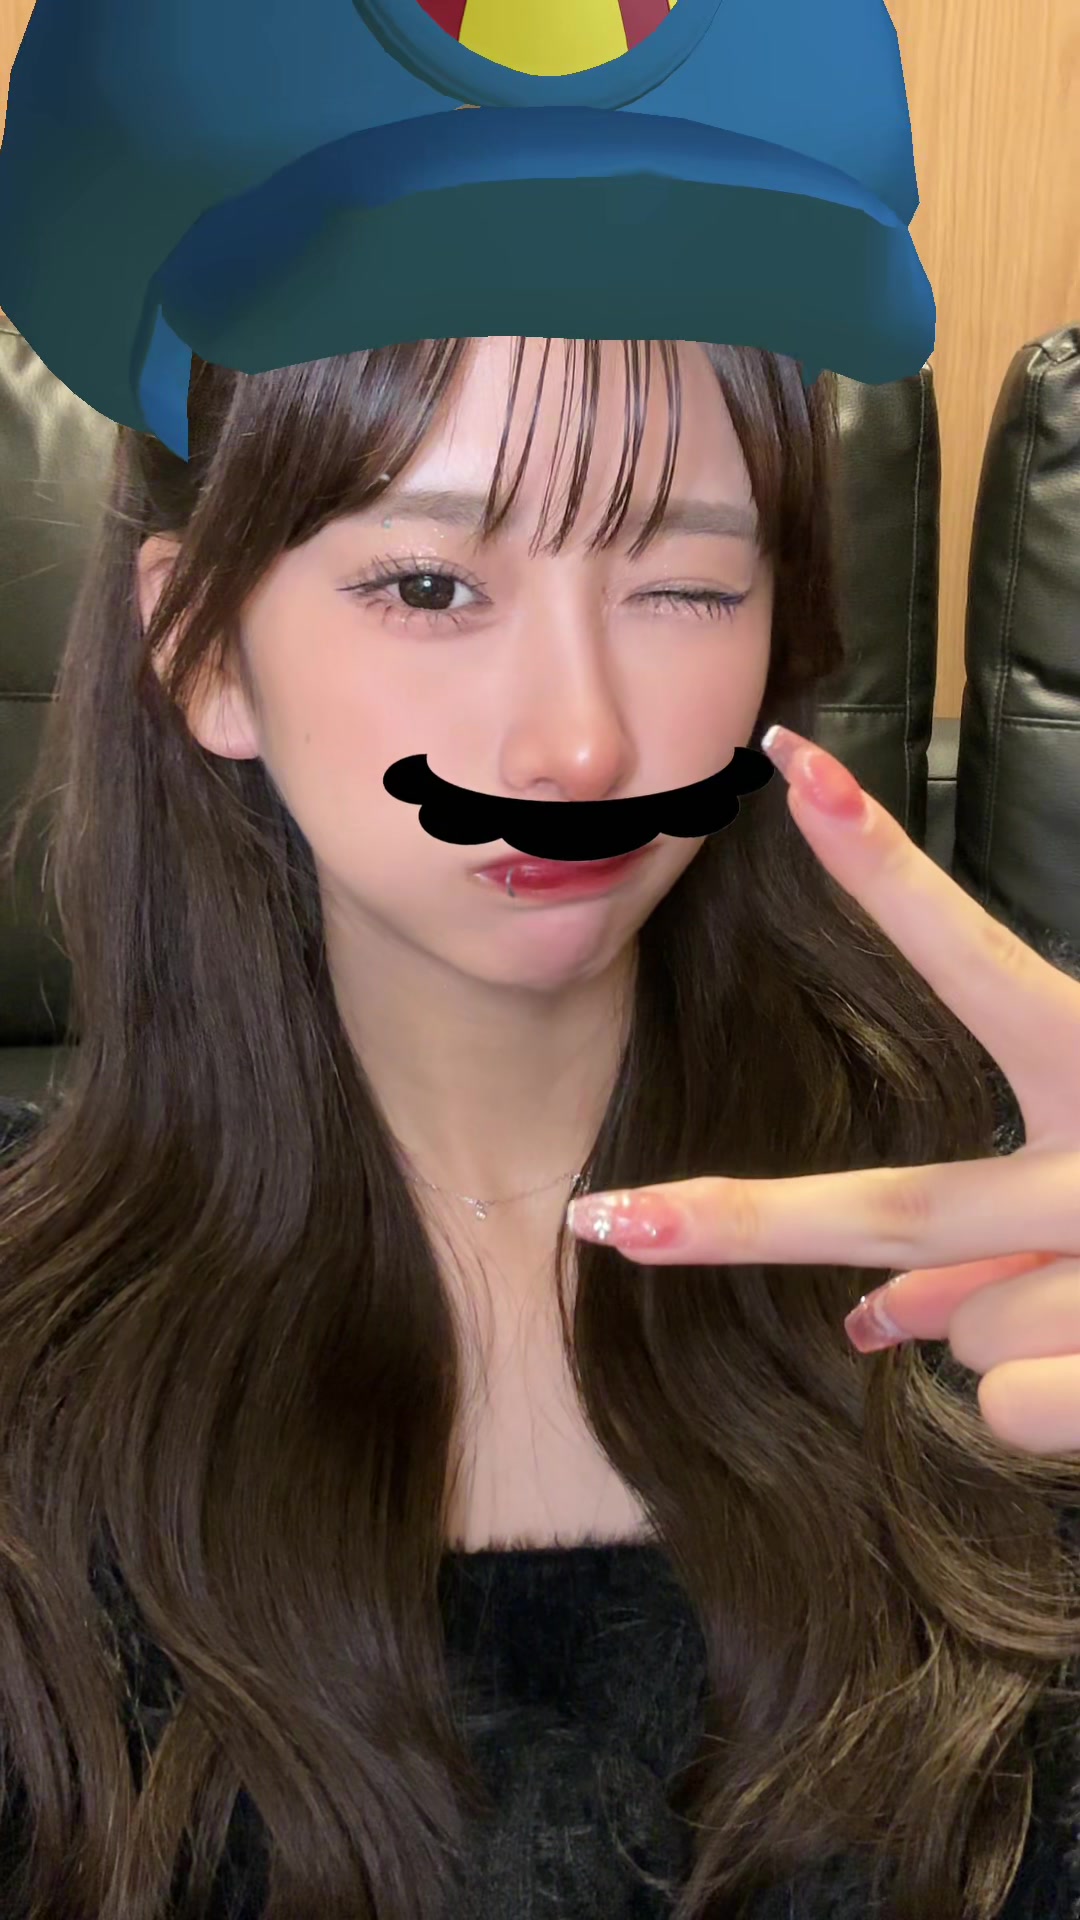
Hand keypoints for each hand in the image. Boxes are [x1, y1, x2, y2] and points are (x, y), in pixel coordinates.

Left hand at [567, 725, 1079, 1455]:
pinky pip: (1002, 1407)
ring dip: (1017, 1327)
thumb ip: (989, 1245)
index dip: (877, 867)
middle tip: (599, 1223)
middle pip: (888, 1207)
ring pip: (957, 1330)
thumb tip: (874, 1326)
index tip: (787, 767)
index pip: (972, 960)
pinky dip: (1050, 1406)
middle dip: (736, 1222)